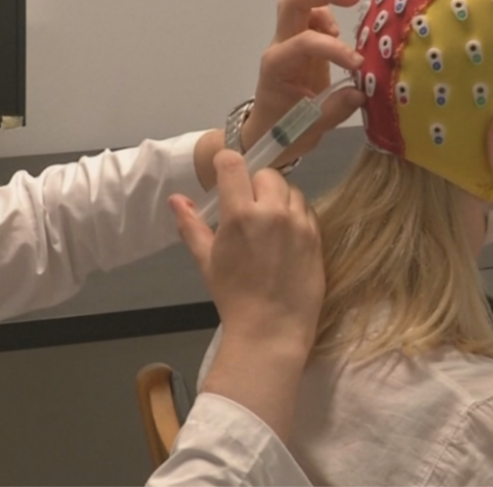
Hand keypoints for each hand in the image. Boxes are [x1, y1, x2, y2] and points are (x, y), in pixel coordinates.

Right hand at [170, 150, 324, 350]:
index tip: (226, 173)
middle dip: (255, 184)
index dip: (228, 164)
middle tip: (248, 207)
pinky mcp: (316, 236)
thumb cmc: (234, 297)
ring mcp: (298, 223)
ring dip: (278, 198)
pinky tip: (285, 236)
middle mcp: (272, 212)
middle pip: (266, 173)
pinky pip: (306, 210)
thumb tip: (176, 200)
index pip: (234, 164)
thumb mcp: (206, 260)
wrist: (271, 329)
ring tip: (268, 222)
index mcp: (240, 215)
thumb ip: (191, 225)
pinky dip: (295, 214)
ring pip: (290, 189)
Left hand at [244, 0, 367, 165]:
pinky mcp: (300, 44)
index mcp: (277, 67)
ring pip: (299, 2)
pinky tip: (339, 33)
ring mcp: (288, 43)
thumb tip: (360, 92)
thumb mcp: (310, 129)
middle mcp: (279, 48)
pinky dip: (327, 13)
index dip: (334, 49)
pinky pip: (310, 15)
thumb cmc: (283, 132)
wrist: (267, 134)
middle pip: (292, 2)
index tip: (358, 65)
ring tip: (346, 16)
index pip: (304, 42)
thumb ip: (335, 109)